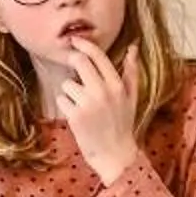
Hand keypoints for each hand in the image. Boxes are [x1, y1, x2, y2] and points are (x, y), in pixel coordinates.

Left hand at [60, 37, 144, 182]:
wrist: (116, 156)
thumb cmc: (123, 125)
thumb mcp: (132, 97)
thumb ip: (131, 72)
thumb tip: (133, 48)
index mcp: (117, 85)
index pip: (98, 56)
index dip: (84, 44)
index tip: (75, 40)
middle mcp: (103, 92)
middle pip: (79, 62)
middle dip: (73, 61)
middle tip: (73, 66)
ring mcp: (88, 104)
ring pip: (67, 83)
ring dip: (71, 92)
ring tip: (82, 106)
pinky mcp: (75, 116)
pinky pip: (62, 99)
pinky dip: (66, 106)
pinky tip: (77, 116)